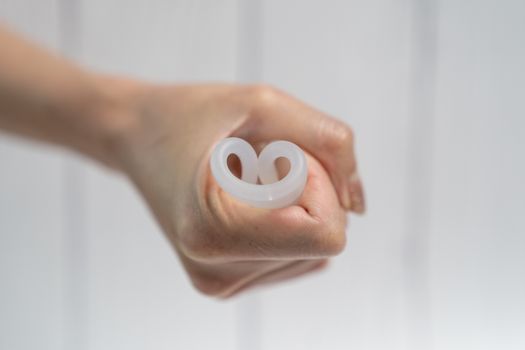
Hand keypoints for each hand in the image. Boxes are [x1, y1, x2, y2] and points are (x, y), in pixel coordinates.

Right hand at [102, 82, 364, 296]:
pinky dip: (289, 221)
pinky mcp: (226, 281)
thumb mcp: (262, 104)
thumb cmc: (190, 115)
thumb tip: (358, 205)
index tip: (282, 155)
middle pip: (322, 242)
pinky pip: (297, 255)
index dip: (321, 187)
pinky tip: (249, 200)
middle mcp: (216, 271)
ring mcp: (221, 283)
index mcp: (214, 231)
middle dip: (308, 191)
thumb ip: (329, 143)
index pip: (325, 235)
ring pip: (314, 250)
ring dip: (297, 205)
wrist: (137, 137)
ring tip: (246, 179)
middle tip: (258, 162)